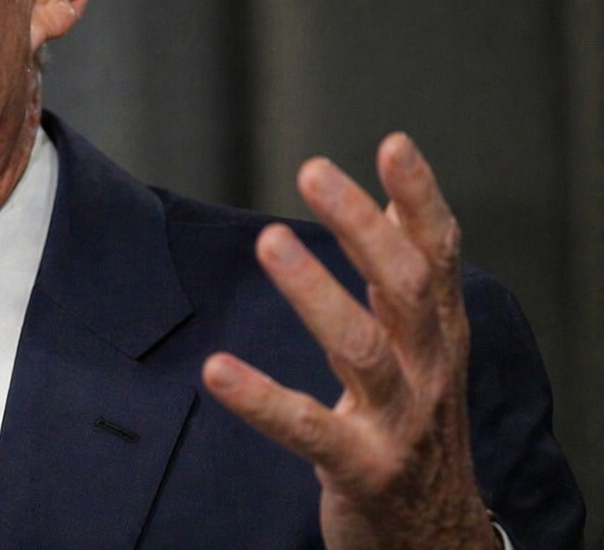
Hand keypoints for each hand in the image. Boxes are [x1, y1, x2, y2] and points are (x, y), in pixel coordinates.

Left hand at [201, 134, 498, 549]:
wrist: (435, 538)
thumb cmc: (417, 425)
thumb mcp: (422, 349)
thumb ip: (408, 279)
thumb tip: (393, 201)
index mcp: (438, 334)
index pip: (438, 254)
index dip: (420, 199)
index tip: (393, 144)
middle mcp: (428, 370)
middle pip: (407, 287)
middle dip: (363, 226)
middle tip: (314, 170)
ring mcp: (399, 422)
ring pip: (364, 350)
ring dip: (316, 292)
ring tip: (270, 242)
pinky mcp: (362, 469)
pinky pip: (309, 429)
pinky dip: (263, 398)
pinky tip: (217, 371)